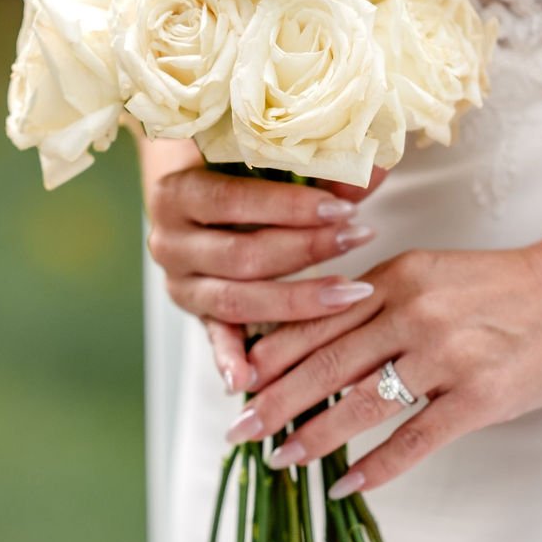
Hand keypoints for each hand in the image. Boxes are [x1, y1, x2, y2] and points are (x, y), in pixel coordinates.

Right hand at [144, 166, 385, 390]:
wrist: (198, 191)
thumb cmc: (240, 170)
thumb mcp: (269, 161)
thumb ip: (317, 165)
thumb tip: (373, 172)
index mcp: (176, 194)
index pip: (231, 201)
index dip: (289, 207)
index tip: (343, 208)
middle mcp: (169, 242)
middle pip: (240, 255)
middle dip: (306, 249)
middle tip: (360, 238)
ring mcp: (180, 284)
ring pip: (235, 300)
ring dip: (296, 300)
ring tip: (351, 292)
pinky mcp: (197, 315)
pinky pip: (216, 339)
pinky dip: (230, 360)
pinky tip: (248, 380)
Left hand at [223, 237, 541, 496]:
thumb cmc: (505, 287)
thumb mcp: (431, 274)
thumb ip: (378, 301)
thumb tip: (319, 338)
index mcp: (395, 279)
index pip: (316, 321)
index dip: (271, 356)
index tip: (237, 383)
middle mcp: (413, 313)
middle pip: (325, 365)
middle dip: (274, 402)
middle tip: (238, 431)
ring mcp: (447, 356)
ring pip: (360, 404)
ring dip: (313, 438)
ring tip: (281, 460)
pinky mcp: (480, 396)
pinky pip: (415, 438)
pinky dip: (377, 466)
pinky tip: (347, 484)